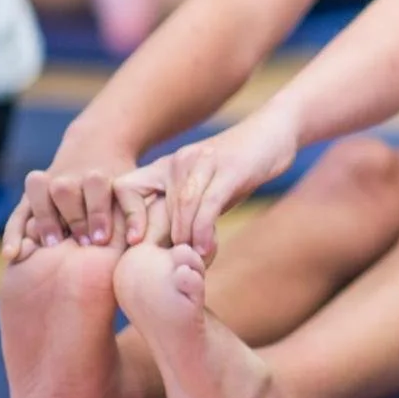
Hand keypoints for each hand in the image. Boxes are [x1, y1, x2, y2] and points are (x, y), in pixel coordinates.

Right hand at [3, 136, 137, 262]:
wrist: (97, 146)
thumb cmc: (120, 182)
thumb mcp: (131, 187)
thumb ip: (135, 210)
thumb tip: (138, 240)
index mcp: (97, 174)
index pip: (96, 189)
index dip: (98, 214)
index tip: (101, 239)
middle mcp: (70, 177)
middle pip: (65, 190)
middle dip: (74, 218)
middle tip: (82, 243)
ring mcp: (47, 186)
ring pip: (40, 193)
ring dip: (45, 220)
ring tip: (51, 245)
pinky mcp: (30, 198)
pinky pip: (18, 214)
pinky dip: (13, 234)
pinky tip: (11, 255)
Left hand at [112, 109, 299, 258]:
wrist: (273, 132)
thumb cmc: (239, 168)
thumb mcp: (206, 188)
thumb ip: (187, 212)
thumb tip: (172, 250)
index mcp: (165, 166)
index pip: (125, 189)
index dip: (125, 216)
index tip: (134, 244)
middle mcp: (178, 161)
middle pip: (158, 206)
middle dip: (161, 240)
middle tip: (172, 265)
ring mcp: (204, 161)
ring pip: (183, 206)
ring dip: (185, 238)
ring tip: (191, 261)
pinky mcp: (230, 168)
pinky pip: (209, 203)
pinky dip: (205, 229)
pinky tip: (207, 248)